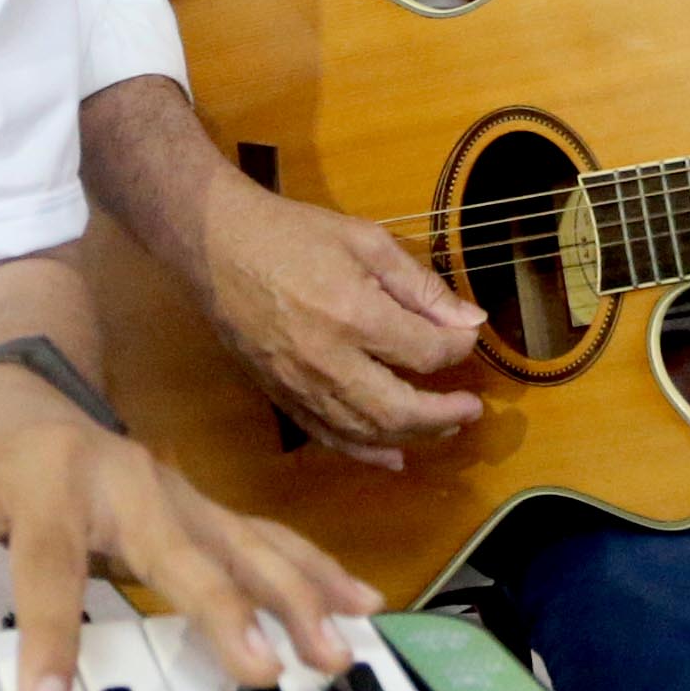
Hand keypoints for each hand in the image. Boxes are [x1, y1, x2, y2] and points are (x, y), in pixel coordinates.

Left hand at [0, 363, 379, 690]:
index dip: (46, 640)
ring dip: (292, 598)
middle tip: (260, 672)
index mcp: (43, 478)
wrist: (6, 385)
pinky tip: (361, 609)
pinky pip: (266, 541)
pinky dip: (316, 575)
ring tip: (334, 653)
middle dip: (221, 611)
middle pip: (180, 548)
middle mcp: (122, 478)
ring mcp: (172, 490)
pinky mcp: (199, 506)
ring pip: (242, 543)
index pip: (45, 568)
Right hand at [194, 176, 488, 467]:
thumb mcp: (365, 241)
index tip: (468, 337)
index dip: (458, 348)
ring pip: (365, 432)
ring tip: (445, 427)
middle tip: (472, 408)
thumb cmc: (292, 234)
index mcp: (354, 315)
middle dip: (444, 414)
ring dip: (411, 437)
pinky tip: (392, 456)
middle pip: (399, 410)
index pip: (425, 352)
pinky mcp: (280, 394)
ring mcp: (300, 384)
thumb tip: (467, 319)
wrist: (216, 245)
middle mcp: (328, 360)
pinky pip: (327, 436)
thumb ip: (420, 284)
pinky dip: (364, 452)